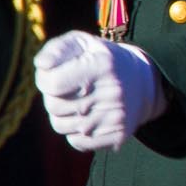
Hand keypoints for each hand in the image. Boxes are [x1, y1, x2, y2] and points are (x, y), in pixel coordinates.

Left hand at [35, 30, 168, 151]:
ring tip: (80, 102)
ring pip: (61, 126)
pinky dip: (77, 132)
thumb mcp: (82, 44)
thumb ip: (57, 49)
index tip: (55, 73)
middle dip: (54, 97)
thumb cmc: (102, 60)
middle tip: (71, 88)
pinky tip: (90, 117)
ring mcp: (116, 117)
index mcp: (102, 65)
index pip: (51, 83)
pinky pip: (76, 142)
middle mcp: (112, 93)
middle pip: (53, 106)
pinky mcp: (118, 136)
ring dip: (63, 115)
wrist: (144, 82)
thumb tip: (41, 65)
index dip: (45, 78)